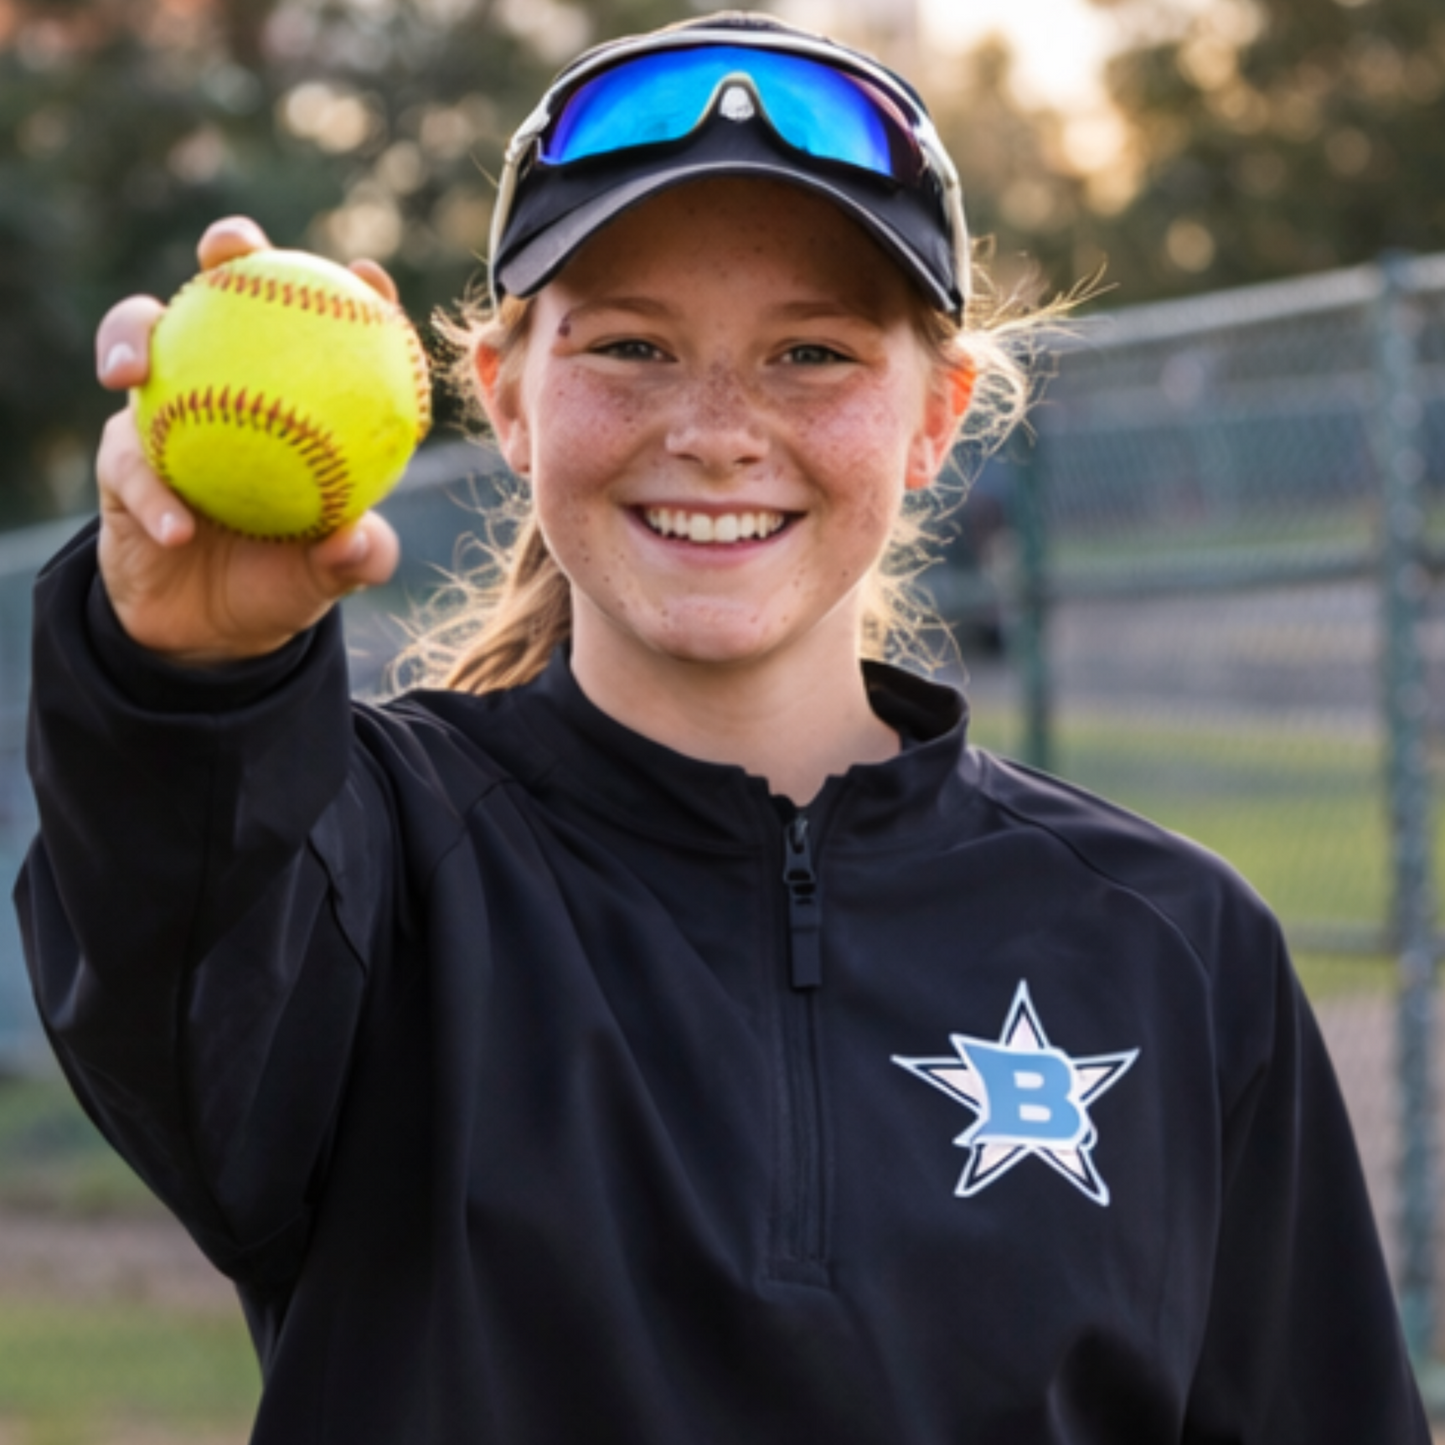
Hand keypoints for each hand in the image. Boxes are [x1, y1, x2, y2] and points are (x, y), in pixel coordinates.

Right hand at [94, 217, 401, 665]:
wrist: (215, 627)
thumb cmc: (287, 578)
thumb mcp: (334, 574)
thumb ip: (359, 558)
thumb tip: (358, 541)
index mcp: (295, 398)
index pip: (328, 328)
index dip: (352, 291)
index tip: (367, 275)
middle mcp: (230, 382)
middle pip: (223, 293)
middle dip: (227, 249)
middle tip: (232, 248)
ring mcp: (169, 409)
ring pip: (143, 342)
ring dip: (131, 338)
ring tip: (132, 368)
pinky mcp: (122, 458)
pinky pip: (131, 464)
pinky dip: (155, 496)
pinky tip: (178, 526)